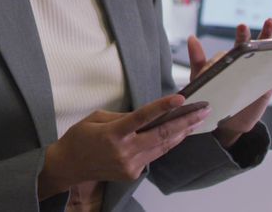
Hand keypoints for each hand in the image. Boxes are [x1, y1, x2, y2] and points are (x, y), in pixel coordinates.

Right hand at [37, 94, 210, 198]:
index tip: (179, 99)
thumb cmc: (79, 138)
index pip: (142, 117)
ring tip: (197, 120)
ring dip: (182, 133)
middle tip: (203, 110)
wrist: (69, 166)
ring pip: (163, 146)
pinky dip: (167, 144)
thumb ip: (123, 116)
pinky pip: (154, 155)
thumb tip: (146, 115)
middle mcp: (124, 151)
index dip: (162, 107)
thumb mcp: (96, 117)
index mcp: (113, 134)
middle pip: (162, 135)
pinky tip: (178, 134)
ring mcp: (130, 164)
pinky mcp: (133, 173)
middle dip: (185, 122)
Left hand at [186, 18, 271, 147]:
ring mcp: (256, 72)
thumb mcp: (200, 78)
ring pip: (264, 53)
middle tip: (257, 25)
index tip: (243, 27)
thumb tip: (191, 38)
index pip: (236, 46)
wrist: (226, 123)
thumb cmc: (211, 96)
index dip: (242, 37)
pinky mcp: (267, 85)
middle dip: (257, 35)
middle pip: (251, 46)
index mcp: (229, 60)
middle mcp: (243, 63)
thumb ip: (198, 59)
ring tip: (270, 23)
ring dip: (269, 38)